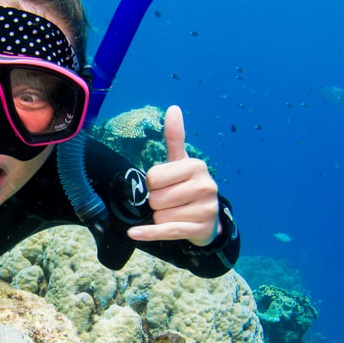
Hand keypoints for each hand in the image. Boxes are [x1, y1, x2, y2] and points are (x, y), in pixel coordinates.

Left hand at [126, 105, 220, 246]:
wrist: (208, 218)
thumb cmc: (188, 186)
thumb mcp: (182, 162)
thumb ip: (175, 137)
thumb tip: (173, 109)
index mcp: (196, 166)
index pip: (154, 177)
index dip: (153, 184)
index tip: (165, 185)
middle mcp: (204, 186)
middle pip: (156, 198)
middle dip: (157, 202)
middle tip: (171, 201)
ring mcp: (204, 209)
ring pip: (160, 215)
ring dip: (160, 218)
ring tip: (176, 212)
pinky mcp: (200, 229)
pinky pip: (167, 231)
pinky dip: (149, 233)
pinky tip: (135, 233)